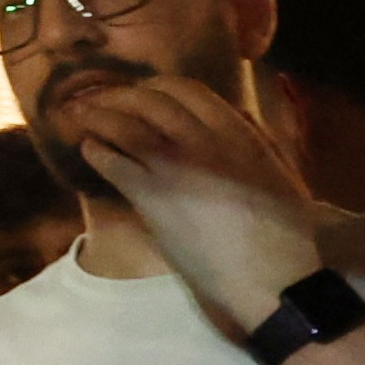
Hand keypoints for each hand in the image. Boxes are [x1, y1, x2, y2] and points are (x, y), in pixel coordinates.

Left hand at [61, 75, 323, 332]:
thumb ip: (257, 141)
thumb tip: (238, 117)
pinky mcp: (154, 198)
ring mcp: (176, 166)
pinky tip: (87, 149)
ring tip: (80, 116)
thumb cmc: (285, 234)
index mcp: (238, 133)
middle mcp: (203, 140)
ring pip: (125, 123)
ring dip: (98, 115)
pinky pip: (114, 162)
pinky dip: (96, 151)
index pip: (186, 89)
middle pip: (150, 99)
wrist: (272, 277)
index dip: (156, 87)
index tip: (142, 94)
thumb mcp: (281, 174)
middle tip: (100, 101)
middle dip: (120, 95)